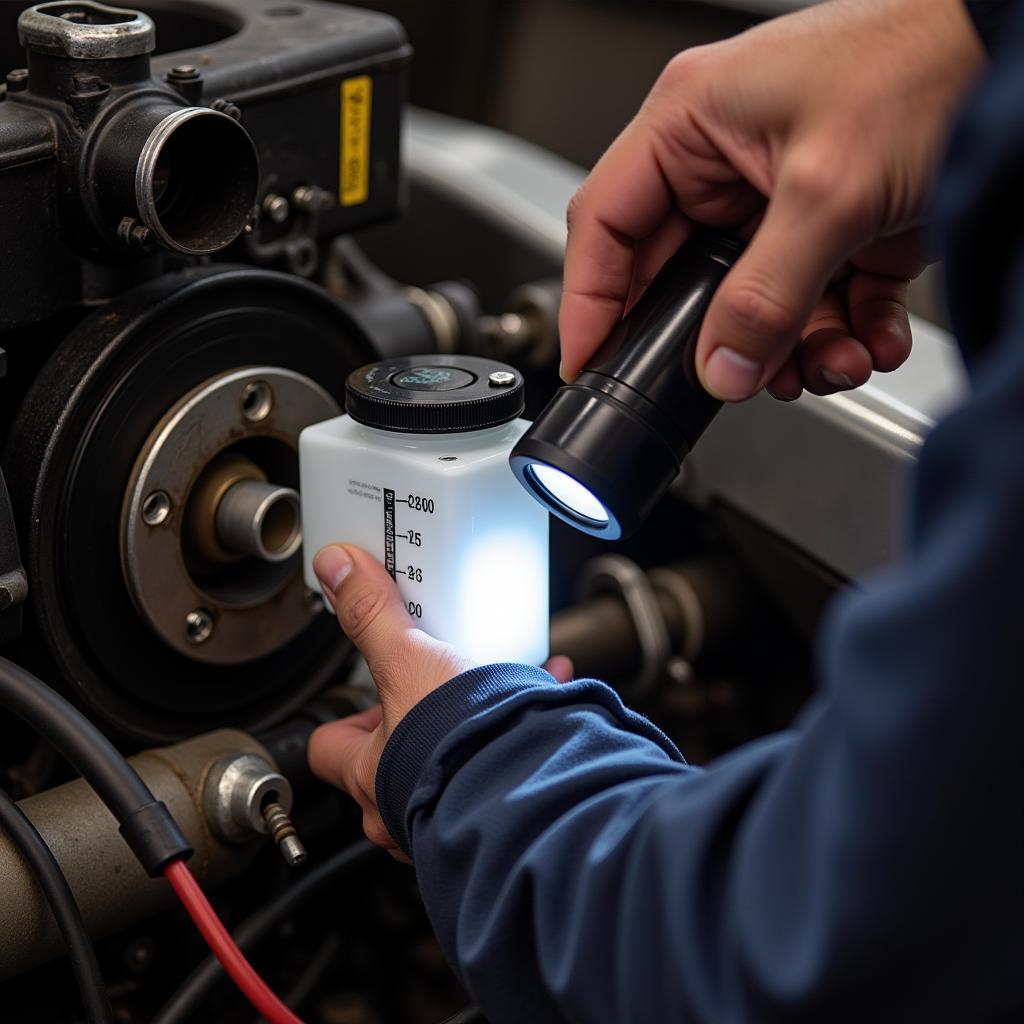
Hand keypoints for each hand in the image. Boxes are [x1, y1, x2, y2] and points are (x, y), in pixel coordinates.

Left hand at [307, 544, 572, 859]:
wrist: (533, 790)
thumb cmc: (460, 748)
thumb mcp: (409, 662)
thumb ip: (372, 616)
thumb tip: (339, 571)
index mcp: (370, 774)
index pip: (329, 749)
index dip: (342, 720)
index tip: (362, 694)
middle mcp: (402, 808)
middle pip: (390, 760)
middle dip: (414, 722)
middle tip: (432, 686)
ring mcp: (448, 816)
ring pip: (446, 767)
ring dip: (464, 732)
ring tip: (491, 689)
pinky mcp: (498, 808)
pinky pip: (500, 767)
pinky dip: (517, 732)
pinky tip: (541, 694)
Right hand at [559, 0, 983, 400]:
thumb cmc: (933, 62)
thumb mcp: (828, 190)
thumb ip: (765, 295)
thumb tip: (721, 366)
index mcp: (692, 123)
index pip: (606, 225)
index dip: (590, 301)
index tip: (589, 361)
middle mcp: (727, 161)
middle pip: (683, 279)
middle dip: (719, 338)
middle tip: (739, 376)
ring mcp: (780, 197)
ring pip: (750, 304)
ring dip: (792, 348)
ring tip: (832, 360)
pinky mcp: (833, 226)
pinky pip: (812, 302)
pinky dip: (839, 335)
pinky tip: (867, 340)